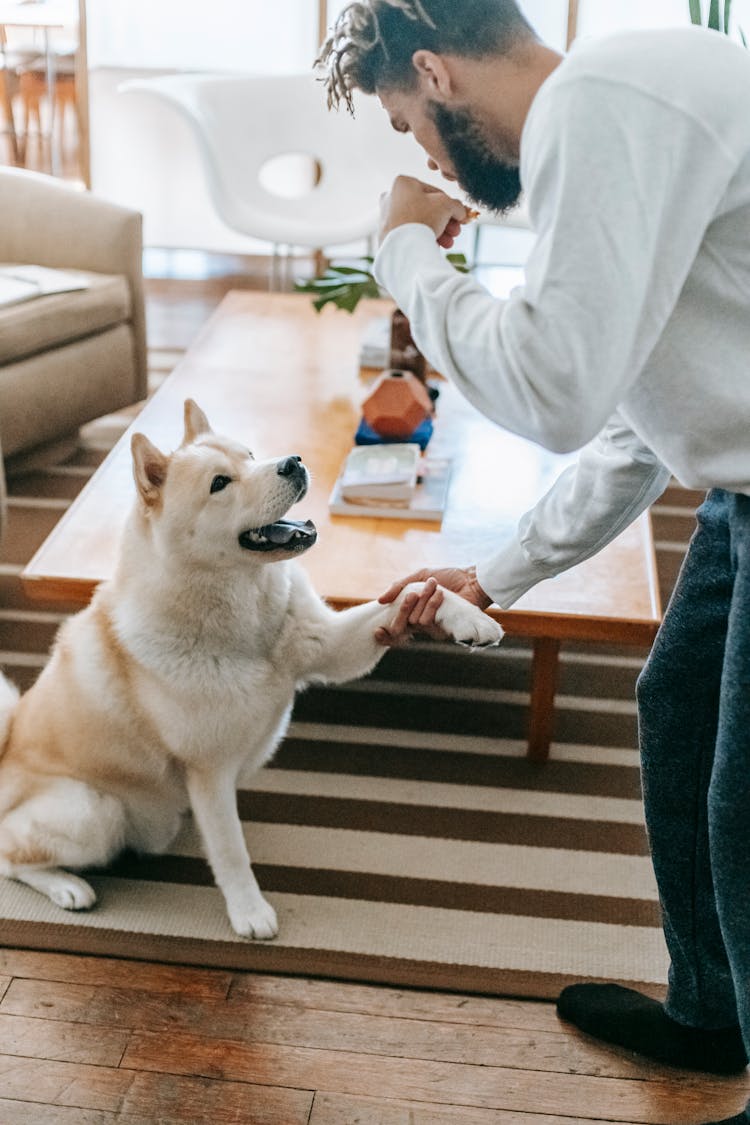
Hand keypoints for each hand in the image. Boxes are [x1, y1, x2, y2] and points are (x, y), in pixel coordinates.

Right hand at [375, 567, 492, 646]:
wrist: (470, 579)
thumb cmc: (447, 577)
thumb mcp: (418, 576)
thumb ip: (398, 586)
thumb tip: (380, 600)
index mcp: (411, 613)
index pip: (393, 630)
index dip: (384, 635)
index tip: (377, 631)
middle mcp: (420, 624)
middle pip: (399, 628)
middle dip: (403, 610)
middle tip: (411, 595)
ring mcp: (432, 628)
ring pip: (415, 621)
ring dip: (423, 601)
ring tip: (435, 587)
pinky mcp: (444, 630)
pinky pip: (428, 622)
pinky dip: (432, 605)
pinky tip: (441, 594)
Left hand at [379, 175, 470, 249]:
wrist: (403, 247)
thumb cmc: (423, 219)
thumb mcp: (447, 205)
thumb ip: (456, 205)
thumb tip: (460, 212)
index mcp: (403, 183)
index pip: (434, 192)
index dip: (450, 205)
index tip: (459, 217)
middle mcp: (391, 197)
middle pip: (426, 209)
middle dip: (444, 222)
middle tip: (455, 232)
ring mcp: (386, 217)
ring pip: (419, 223)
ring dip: (437, 232)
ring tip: (448, 243)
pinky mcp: (386, 235)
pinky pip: (410, 234)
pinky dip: (423, 239)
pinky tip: (435, 247)